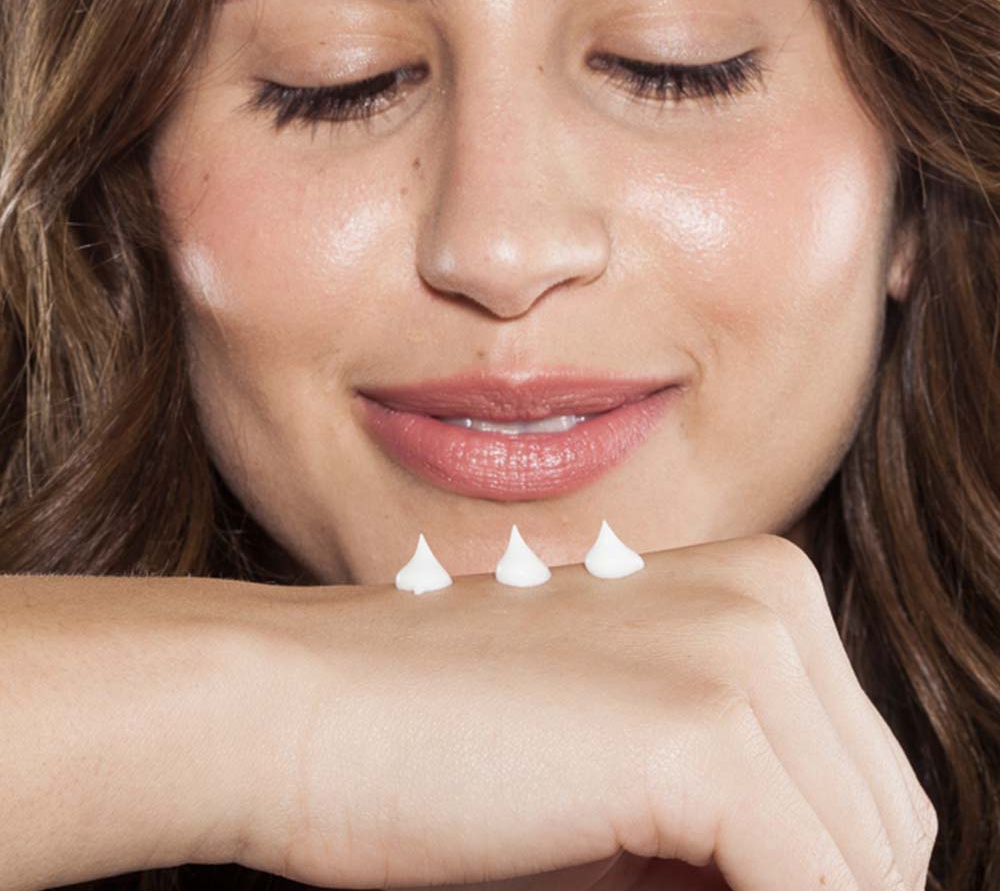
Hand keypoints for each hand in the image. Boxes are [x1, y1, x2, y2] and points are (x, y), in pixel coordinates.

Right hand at [226, 534, 936, 889]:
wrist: (301, 704)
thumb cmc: (448, 742)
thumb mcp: (627, 762)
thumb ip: (740, 807)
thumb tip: (821, 879)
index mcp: (762, 589)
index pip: (867, 783)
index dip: (818, 873)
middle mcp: (770, 600)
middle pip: (883, 825)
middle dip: (811, 889)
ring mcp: (739, 658)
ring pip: (863, 863)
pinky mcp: (698, 735)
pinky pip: (810, 890)